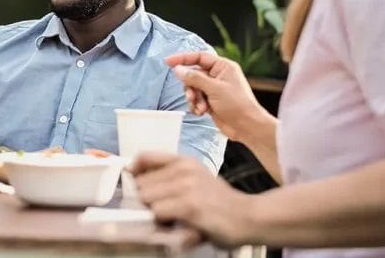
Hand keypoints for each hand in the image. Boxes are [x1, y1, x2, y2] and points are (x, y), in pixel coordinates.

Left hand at [133, 152, 256, 247]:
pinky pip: (158, 213)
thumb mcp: (196, 179)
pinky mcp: (189, 206)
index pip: (144, 158)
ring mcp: (186, 186)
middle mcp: (183, 169)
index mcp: (183, 161)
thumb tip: (137, 184)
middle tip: (161, 212)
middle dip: (145, 201)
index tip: (134, 185)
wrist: (250, 217)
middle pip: (140, 184)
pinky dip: (162, 224)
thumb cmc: (220, 203)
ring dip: (153, 213)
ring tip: (171, 220)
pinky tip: (177, 226)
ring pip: (146, 199)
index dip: (134, 173)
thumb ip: (170, 178)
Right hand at [165, 51, 265, 141]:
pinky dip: (196, 105)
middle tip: (192, 96)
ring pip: (193, 88)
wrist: (247, 127)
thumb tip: (178, 69)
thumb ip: (194, 78)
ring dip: (193, 98)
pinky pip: (196, 99)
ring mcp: (214, 89)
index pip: (199, 57)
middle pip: (193, 74)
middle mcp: (218, 76)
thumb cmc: (237, 105)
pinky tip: (201, 112)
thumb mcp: (214, 89)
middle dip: (190, 87)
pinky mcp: (211, 101)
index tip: (168, 62)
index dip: (183, 59)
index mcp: (223, 67)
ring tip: (200, 107)